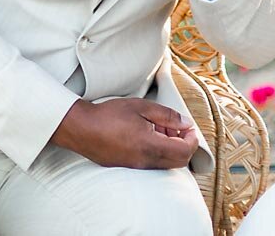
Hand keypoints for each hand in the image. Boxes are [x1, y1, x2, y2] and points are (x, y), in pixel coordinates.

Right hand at [50, 97, 197, 169]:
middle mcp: (146, 161)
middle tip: (179, 128)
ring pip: (166, 164)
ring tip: (161, 128)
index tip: (190, 128)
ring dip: (171, 148)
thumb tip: (186, 124)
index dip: (192, 140)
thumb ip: (167, 116)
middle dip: (185, 145)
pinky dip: (159, 151)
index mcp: (151, 146)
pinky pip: (153, 164)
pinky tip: (149, 135)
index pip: (184, 151)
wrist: (82, 128)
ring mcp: (136, 166)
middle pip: (179, 162)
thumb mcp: (142, 107)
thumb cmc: (110, 115)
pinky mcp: (128, 166)